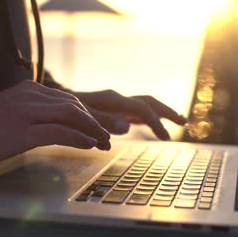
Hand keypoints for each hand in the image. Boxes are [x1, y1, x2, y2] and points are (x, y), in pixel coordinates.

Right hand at [0, 80, 110, 164]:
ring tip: (103, 143)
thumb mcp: (15, 109)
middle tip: (109, 136)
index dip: (89, 114)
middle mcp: (32, 95)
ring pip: (71, 115)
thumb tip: (63, 122)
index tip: (102, 126)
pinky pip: (58, 132)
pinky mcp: (23, 131)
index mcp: (31, 89)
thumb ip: (37, 109)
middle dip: (96, 122)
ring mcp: (27, 112)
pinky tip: (89, 144)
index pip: (69, 99)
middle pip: (75, 106)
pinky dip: (77, 138)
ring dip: (92, 130)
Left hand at [72, 90, 187, 139]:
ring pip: (145, 105)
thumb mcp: (79, 115)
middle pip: (149, 102)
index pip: (142, 109)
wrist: (53, 101)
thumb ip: (102, 120)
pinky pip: (136, 112)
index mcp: (112, 99)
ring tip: (179, 121)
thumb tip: (127, 127)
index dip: (156, 122)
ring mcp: (116, 103)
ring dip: (162, 113)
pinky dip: (150, 118)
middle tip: (183, 122)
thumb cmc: (64, 110)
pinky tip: (156, 125)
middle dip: (167, 111)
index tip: (166, 138)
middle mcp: (117, 99)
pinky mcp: (113, 110)